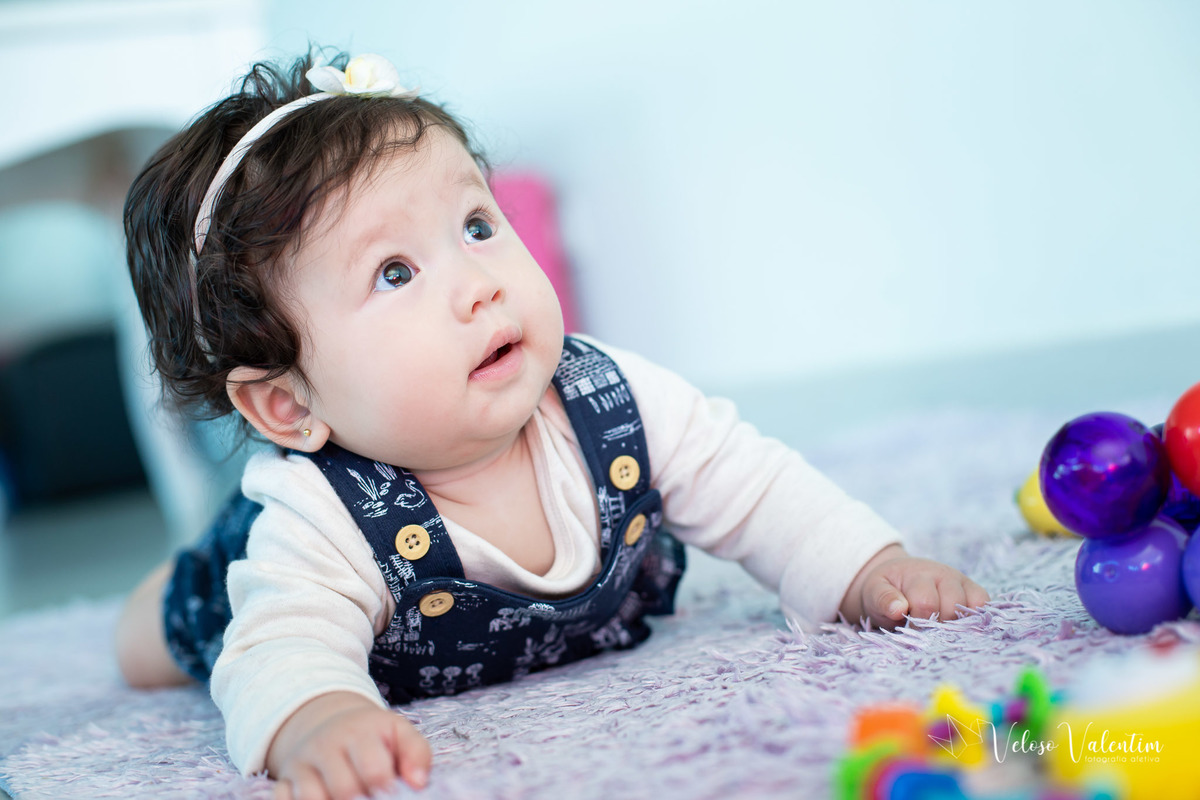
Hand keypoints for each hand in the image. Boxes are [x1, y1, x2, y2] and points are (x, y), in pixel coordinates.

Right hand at [267, 692, 430, 799]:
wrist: (333, 725)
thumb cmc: (374, 737)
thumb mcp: (399, 733)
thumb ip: (417, 753)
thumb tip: (418, 783)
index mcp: (360, 732)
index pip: (373, 769)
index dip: (386, 790)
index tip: (393, 795)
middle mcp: (326, 744)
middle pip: (344, 789)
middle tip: (372, 799)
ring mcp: (301, 763)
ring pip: (310, 798)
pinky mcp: (283, 780)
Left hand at [840, 544, 989, 628]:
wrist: (897, 576)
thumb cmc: (886, 588)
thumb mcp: (874, 591)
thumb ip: (883, 599)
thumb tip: (899, 609)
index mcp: (918, 574)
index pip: (926, 602)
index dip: (918, 623)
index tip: (908, 628)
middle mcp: (944, 574)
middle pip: (952, 607)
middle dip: (937, 625)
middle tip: (924, 629)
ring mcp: (961, 581)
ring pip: (971, 608)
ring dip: (956, 624)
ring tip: (939, 627)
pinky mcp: (973, 590)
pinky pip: (984, 604)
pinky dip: (975, 618)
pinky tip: (960, 626)